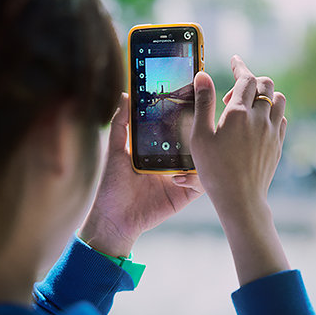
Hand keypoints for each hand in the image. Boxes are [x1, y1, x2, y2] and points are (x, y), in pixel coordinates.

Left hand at [79, 94, 204, 257]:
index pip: (176, 129)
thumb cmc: (112, 187)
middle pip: (193, 143)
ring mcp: (181, 178)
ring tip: (200, 143)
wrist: (114, 219)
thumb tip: (125, 95)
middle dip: (200, 132)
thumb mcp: (115, 151)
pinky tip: (184, 173)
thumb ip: (121, 124)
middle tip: (204, 117)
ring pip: (202, 161)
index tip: (192, 98)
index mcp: (158, 150)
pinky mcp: (185, 195)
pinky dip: (198, 177)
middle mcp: (172, 162)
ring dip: (203, 153)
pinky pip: (201, 183)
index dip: (185, 116)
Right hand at [191, 56, 289, 283]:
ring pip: (278, 100)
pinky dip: (272, 114)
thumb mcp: (200, 136)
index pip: (245, 78)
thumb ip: (202, 103)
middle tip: (233, 94)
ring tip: (248, 108)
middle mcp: (259, 118)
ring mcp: (272, 132)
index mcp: (238, 113)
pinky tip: (259, 124)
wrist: (240, 199)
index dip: (240, 66)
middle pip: (266, 85)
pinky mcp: (278, 145)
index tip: (234, 59)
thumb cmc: (214, 170)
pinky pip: (282, 119)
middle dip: (252, 81)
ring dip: (265, 96)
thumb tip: (203, 75)